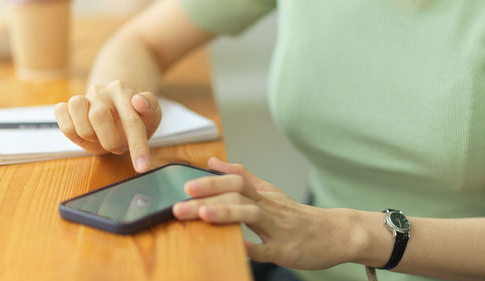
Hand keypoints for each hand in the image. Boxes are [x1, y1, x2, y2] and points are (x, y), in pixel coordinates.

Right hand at [54, 80, 160, 171]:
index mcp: (123, 90)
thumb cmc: (137, 115)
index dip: (137, 146)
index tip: (142, 167)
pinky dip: (71, 130)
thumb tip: (138, 100)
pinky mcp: (67, 106)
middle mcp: (101, 91)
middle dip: (110, 140)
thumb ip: (150, 106)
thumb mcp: (151, 114)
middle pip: (98, 116)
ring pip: (78, 116)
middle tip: (118, 146)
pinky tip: (84, 133)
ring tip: (101, 138)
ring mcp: (82, 98)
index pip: (131, 120)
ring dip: (90, 136)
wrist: (117, 111)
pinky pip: (61, 116)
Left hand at [173, 157, 353, 269]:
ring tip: (204, 214)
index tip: (186, 186)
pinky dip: (251, 247)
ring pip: (252, 215)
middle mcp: (269, 208)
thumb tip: (212, 162)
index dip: (211, 183)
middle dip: (207, 198)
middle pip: (237, 195)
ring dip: (227, 214)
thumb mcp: (269, 191)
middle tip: (180, 205)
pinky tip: (235, 245)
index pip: (235, 181)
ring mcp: (278, 229)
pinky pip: (266, 249)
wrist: (334, 233)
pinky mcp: (286, 250)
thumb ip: (241, 176)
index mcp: (263, 195)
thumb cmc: (296, 215)